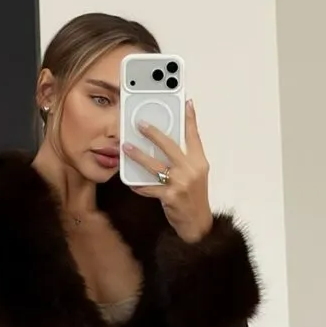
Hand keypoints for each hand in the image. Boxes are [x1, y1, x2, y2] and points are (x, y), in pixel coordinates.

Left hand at [127, 98, 211, 241]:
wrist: (197, 224)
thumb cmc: (194, 197)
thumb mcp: (196, 175)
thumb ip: (186, 159)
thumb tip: (172, 144)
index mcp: (199, 162)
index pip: (194, 136)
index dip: (190, 119)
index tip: (186, 102)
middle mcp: (192, 170)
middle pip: (170, 146)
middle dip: (154, 133)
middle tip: (139, 124)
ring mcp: (181, 183)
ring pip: (155, 165)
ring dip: (138, 155)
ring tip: (126, 147)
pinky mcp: (170, 196)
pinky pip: (149, 187)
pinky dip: (139, 185)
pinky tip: (130, 182)